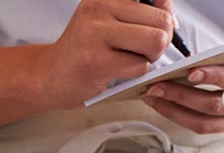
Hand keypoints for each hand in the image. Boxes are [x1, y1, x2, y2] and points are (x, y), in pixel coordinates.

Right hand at [32, 0, 176, 109]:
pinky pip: (140, 66)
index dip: (165, 14)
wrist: (51, 74)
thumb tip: (172, 18)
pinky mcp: (95, 60)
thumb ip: (145, 13)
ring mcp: (95, 32)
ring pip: (155, 41)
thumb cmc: (88, 49)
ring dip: (150, 57)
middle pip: (162, 21)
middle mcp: (99, 7)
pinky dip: (136, 73)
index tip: (155, 25)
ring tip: (129, 59)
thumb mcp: (111, 20)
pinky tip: (116, 70)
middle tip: (140, 50)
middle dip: (160, 41)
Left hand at [141, 53, 223, 134]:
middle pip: (212, 106)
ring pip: (204, 123)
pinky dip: (183, 118)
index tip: (193, 71)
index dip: (214, 77)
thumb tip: (195, 63)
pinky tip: (167, 107)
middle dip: (180, 97)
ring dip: (174, 111)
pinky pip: (206, 128)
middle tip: (156, 87)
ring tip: (154, 98)